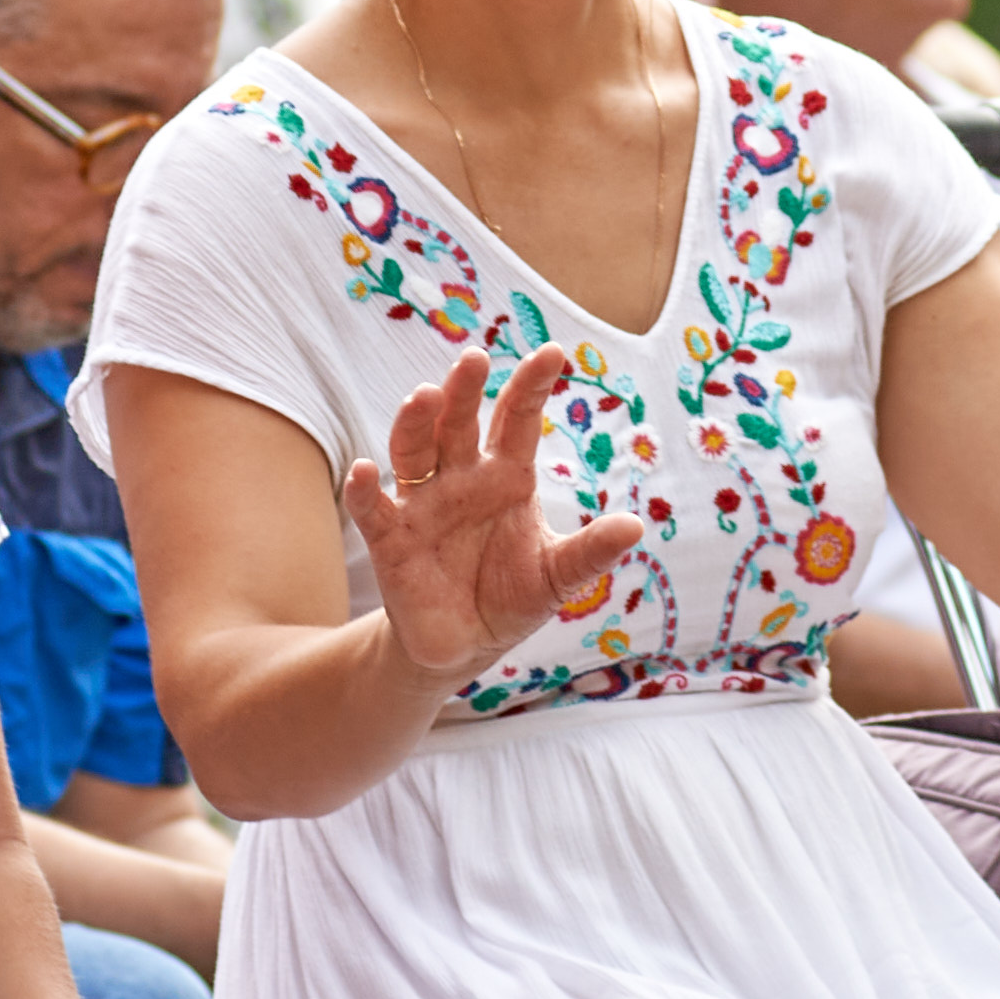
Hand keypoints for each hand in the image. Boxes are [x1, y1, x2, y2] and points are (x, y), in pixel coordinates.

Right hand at [341, 346, 640, 684]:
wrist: (466, 646)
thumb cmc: (512, 597)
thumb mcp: (558, 577)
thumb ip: (590, 551)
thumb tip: (636, 525)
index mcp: (507, 476)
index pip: (517, 419)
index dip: (532, 386)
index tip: (553, 352)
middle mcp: (461, 478)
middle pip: (458, 423)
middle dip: (465, 390)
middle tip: (474, 358)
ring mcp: (423, 505)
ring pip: (414, 451)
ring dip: (416, 423)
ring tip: (424, 397)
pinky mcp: (391, 540)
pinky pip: (373, 509)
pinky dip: (363, 490)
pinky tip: (364, 470)